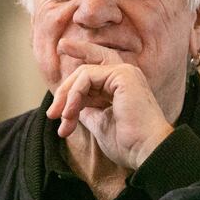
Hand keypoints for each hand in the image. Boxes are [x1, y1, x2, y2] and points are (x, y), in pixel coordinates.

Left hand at [46, 38, 173, 168]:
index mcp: (123, 86)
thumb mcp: (100, 123)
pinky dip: (73, 95)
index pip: (98, 66)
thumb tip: (71, 106)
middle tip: (52, 112)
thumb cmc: (128, 143)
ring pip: (83, 73)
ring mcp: (125, 73)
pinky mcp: (122, 75)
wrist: (147, 151)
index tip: (62, 47)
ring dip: (66, 97)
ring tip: (61, 120)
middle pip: (89, 63)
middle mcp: (127, 75)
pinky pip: (87, 77)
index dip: (81, 53)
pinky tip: (70, 113)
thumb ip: (88, 110)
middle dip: (66, 81)